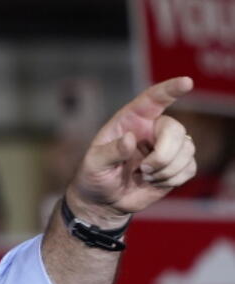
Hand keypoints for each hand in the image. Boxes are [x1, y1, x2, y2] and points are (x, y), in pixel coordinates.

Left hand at [66, 76, 196, 227]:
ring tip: (144, 175)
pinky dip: (173, 179)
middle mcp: (152, 129)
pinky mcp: (177, 165)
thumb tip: (130, 139)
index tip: (186, 82)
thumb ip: (111, 152)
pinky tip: (154, 181)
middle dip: (164, 154)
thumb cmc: (94, 176)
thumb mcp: (94, 164)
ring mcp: (167, 146)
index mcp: (131, 121)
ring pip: (187, 149)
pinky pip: (190, 167)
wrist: (104, 201)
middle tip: (143, 169)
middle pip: (176, 130)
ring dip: (166, 170)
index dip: (170, 89)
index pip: (153, 99)